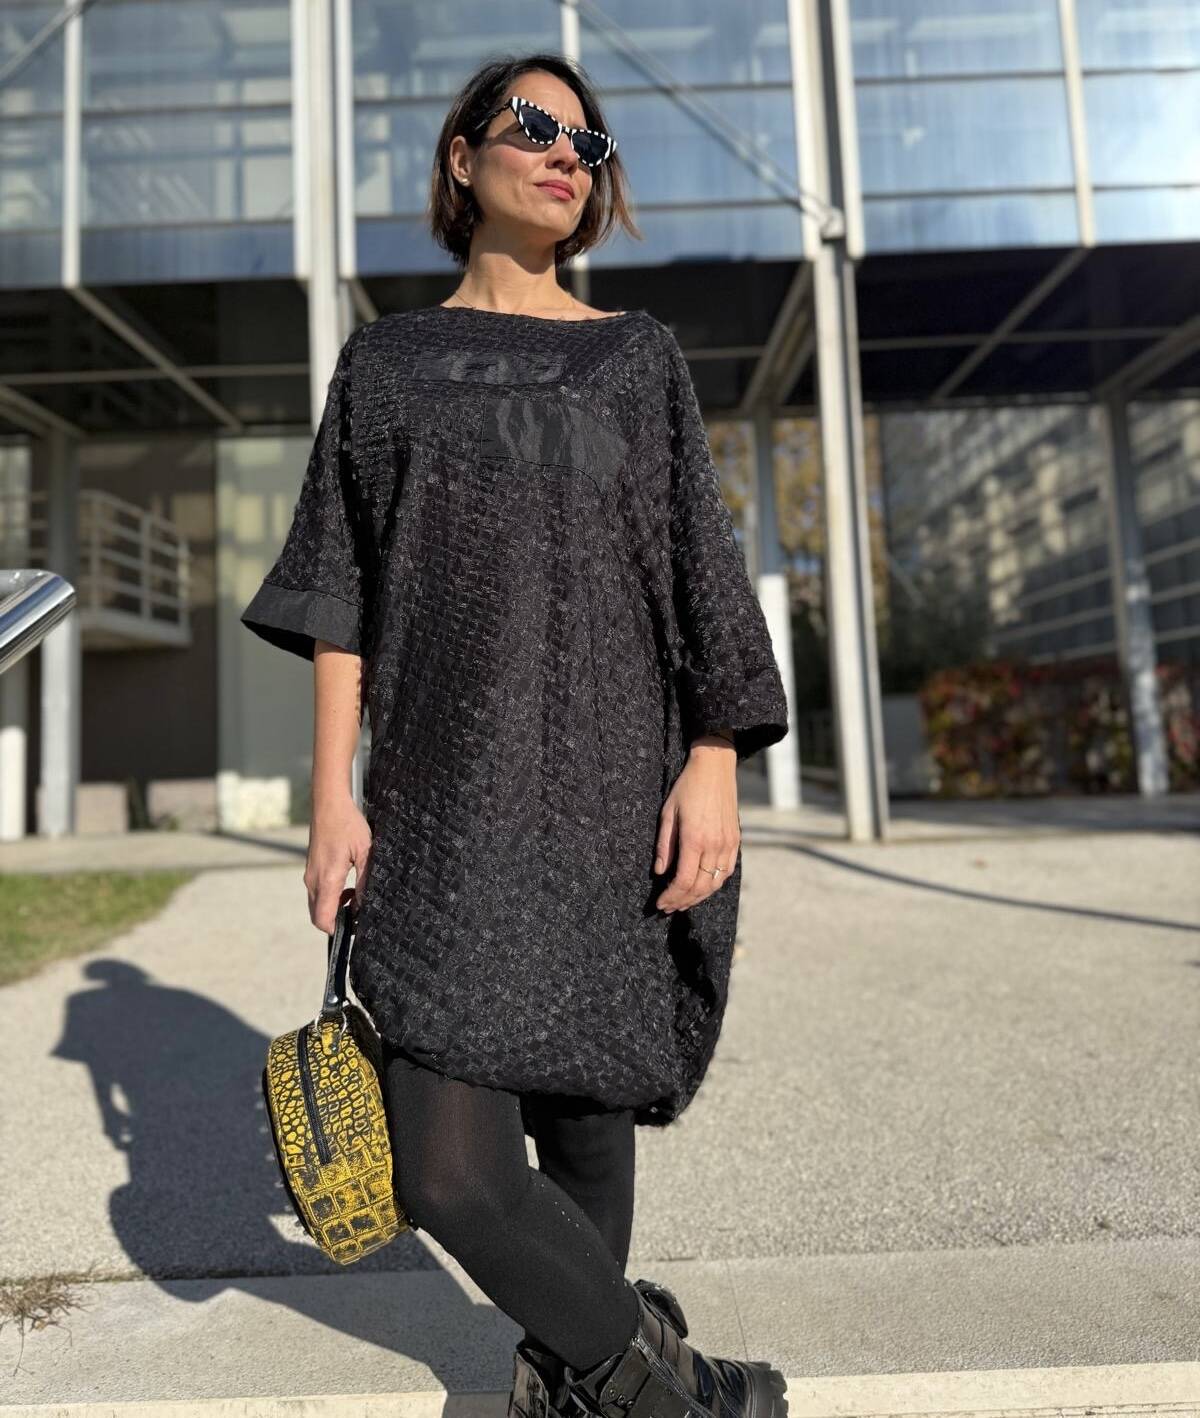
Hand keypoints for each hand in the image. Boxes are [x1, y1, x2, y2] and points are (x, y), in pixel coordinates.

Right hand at [305, 792, 371, 933]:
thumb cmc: (347, 824)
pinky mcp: (311, 869)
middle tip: (358, 912)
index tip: (355, 926)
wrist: (329, 804)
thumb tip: (365, 904)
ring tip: (355, 896)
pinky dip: (330, 897)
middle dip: (337, 920)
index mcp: (327, 879)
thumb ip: (365, 881)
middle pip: (318, 916)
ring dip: (335, 908)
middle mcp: (313, 880)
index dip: (338, 929)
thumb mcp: (365, 852)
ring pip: (317, 905)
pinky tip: (347, 886)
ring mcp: (309, 875)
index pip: (323, 919)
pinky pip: (317, 893)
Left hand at [653, 735, 739, 912]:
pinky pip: (727, 871)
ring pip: (715, 883)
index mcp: (695, 839)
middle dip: (683, 901)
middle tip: (668, 908)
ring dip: (699, 897)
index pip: (684, 881)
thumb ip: (665, 846)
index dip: (671, 897)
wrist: (715, 768)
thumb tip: (660, 872)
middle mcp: (715, 845)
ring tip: (683, 902)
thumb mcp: (668, 814)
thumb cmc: (687, 788)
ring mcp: (728, 844)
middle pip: (700, 887)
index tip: (660, 904)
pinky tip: (703, 887)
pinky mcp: (735, 840)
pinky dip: (714, 884)